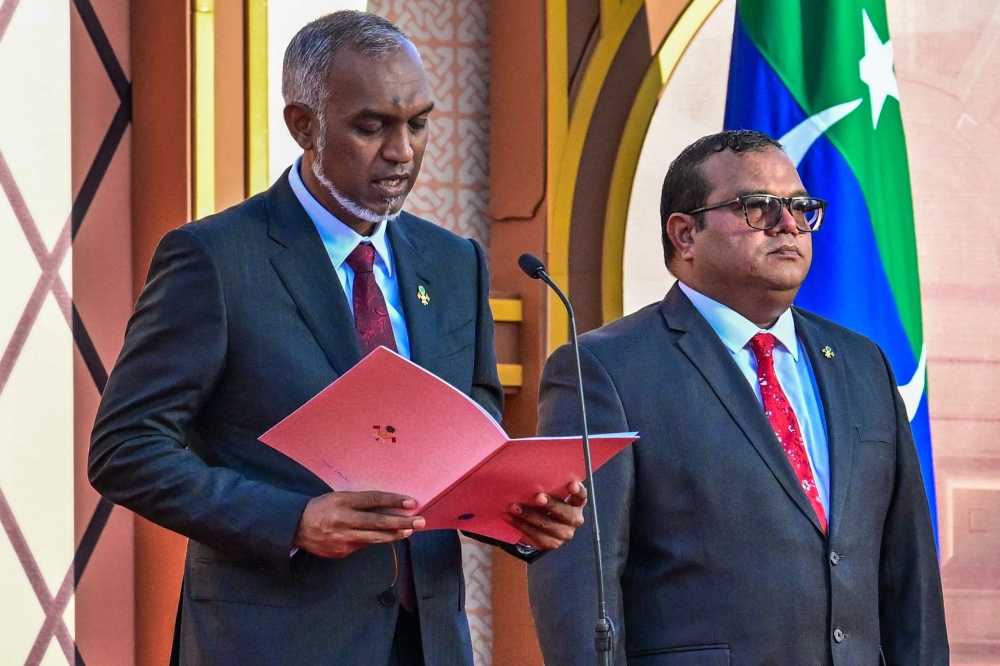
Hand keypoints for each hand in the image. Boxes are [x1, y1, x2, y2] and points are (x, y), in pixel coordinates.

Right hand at [293, 491, 424, 557]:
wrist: (295, 527)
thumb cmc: (322, 508)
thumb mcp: (338, 497)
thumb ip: (360, 503)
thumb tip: (387, 507)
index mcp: (342, 501)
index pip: (374, 500)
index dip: (394, 501)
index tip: (412, 502)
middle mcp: (343, 519)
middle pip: (378, 521)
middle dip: (401, 521)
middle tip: (420, 521)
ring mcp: (342, 538)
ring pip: (374, 538)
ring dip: (394, 534)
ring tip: (409, 531)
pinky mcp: (341, 552)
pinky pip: (363, 546)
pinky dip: (374, 541)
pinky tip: (384, 538)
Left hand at [502, 481, 587, 550]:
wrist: (542, 526)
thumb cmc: (547, 502)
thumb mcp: (551, 493)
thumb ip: (549, 486)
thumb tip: (530, 472)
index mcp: (577, 504)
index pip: (582, 496)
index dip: (578, 491)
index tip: (571, 485)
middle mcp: (575, 519)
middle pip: (566, 513)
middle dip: (551, 504)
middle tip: (537, 497)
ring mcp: (565, 534)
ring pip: (548, 526)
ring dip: (529, 516)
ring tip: (514, 507)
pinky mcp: (553, 544)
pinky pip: (537, 536)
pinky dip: (521, 526)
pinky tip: (510, 518)